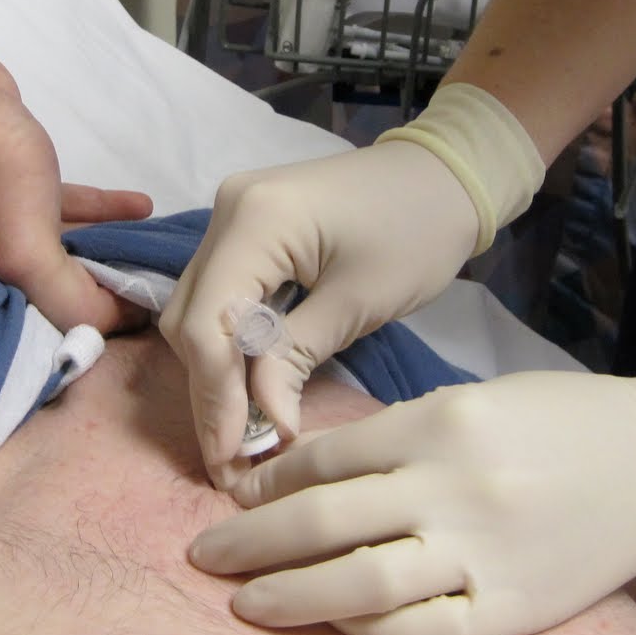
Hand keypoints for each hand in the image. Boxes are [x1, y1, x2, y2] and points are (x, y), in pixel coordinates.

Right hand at [0, 48, 151, 332]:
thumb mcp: (26, 253)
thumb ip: (68, 297)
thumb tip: (119, 316)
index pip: (55, 326)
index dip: (102, 324)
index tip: (147, 314)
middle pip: (64, 291)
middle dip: (111, 289)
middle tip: (159, 284)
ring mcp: (6, 226)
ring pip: (71, 249)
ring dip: (114, 248)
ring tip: (158, 248)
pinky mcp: (21, 188)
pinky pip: (71, 210)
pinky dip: (105, 210)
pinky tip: (141, 205)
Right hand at [159, 140, 479, 488]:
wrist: (444, 174)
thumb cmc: (418, 232)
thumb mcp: (361, 302)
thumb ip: (297, 357)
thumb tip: (263, 425)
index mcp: (254, 219)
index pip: (207, 322)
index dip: (215, 396)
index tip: (231, 456)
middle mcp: (226, 210)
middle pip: (191, 319)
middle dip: (210, 393)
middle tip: (232, 460)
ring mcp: (231, 216)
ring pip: (198, 311)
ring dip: (215, 374)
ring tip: (241, 436)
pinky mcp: (246, 229)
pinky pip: (220, 295)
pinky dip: (230, 345)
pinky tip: (249, 389)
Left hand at [186, 369, 635, 634]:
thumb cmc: (560, 420)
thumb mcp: (472, 399)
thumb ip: (394, 435)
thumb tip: (304, 475)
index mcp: (442, 423)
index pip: (324, 459)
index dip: (266, 482)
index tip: (233, 498)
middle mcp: (455, 488)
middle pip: (322, 520)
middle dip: (250, 541)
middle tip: (204, 554)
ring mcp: (486, 555)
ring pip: (360, 584)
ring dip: (288, 595)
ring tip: (244, 602)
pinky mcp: (515, 610)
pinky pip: (422, 632)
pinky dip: (368, 630)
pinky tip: (333, 622)